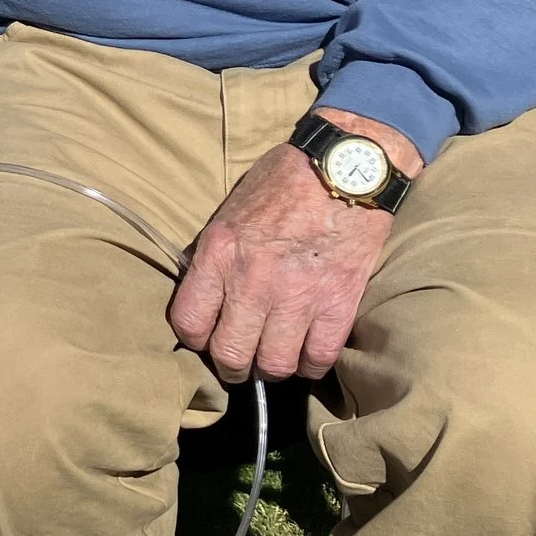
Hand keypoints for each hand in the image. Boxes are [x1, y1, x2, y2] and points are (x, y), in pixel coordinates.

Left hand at [168, 109, 416, 381]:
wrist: (346, 167)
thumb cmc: (284, 181)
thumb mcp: (231, 211)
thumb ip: (216, 255)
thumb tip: (206, 292)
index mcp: (220, 252)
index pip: (189, 322)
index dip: (195, 339)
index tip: (207, 337)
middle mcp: (253, 280)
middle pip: (230, 354)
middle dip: (232, 366)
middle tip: (240, 362)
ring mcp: (298, 296)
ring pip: (274, 365)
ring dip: (272, 368)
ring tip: (274, 358)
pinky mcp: (338, 304)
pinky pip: (318, 358)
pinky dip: (311, 364)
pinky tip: (307, 354)